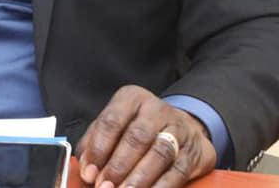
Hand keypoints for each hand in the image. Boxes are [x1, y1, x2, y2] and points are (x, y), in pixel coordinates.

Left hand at [77, 85, 216, 187]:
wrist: (184, 128)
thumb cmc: (139, 128)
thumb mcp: (115, 126)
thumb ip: (95, 143)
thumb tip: (86, 168)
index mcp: (131, 99)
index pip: (111, 121)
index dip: (98, 149)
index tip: (90, 173)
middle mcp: (156, 109)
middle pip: (136, 137)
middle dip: (118, 166)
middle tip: (105, 186)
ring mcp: (178, 129)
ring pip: (159, 153)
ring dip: (139, 178)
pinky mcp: (193, 151)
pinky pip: (177, 170)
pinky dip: (161, 186)